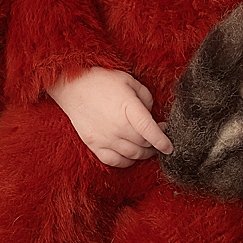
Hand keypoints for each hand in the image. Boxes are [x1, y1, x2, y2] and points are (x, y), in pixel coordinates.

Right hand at [48, 67, 171, 168]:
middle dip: (155, 144)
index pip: (149, 130)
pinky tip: (131, 155)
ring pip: (132, 155)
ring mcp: (105, 138)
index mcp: (128, 108)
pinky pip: (115, 162)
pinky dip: (127, 161)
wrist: (71, 86)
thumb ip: (145, 98)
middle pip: (144, 145)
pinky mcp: (94, 145)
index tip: (170, 146)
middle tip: (159, 139)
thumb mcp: (129, 81)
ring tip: (147, 147)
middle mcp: (117, 126)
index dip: (162, 141)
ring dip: (143, 153)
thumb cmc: (101, 80)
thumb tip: (151, 115)